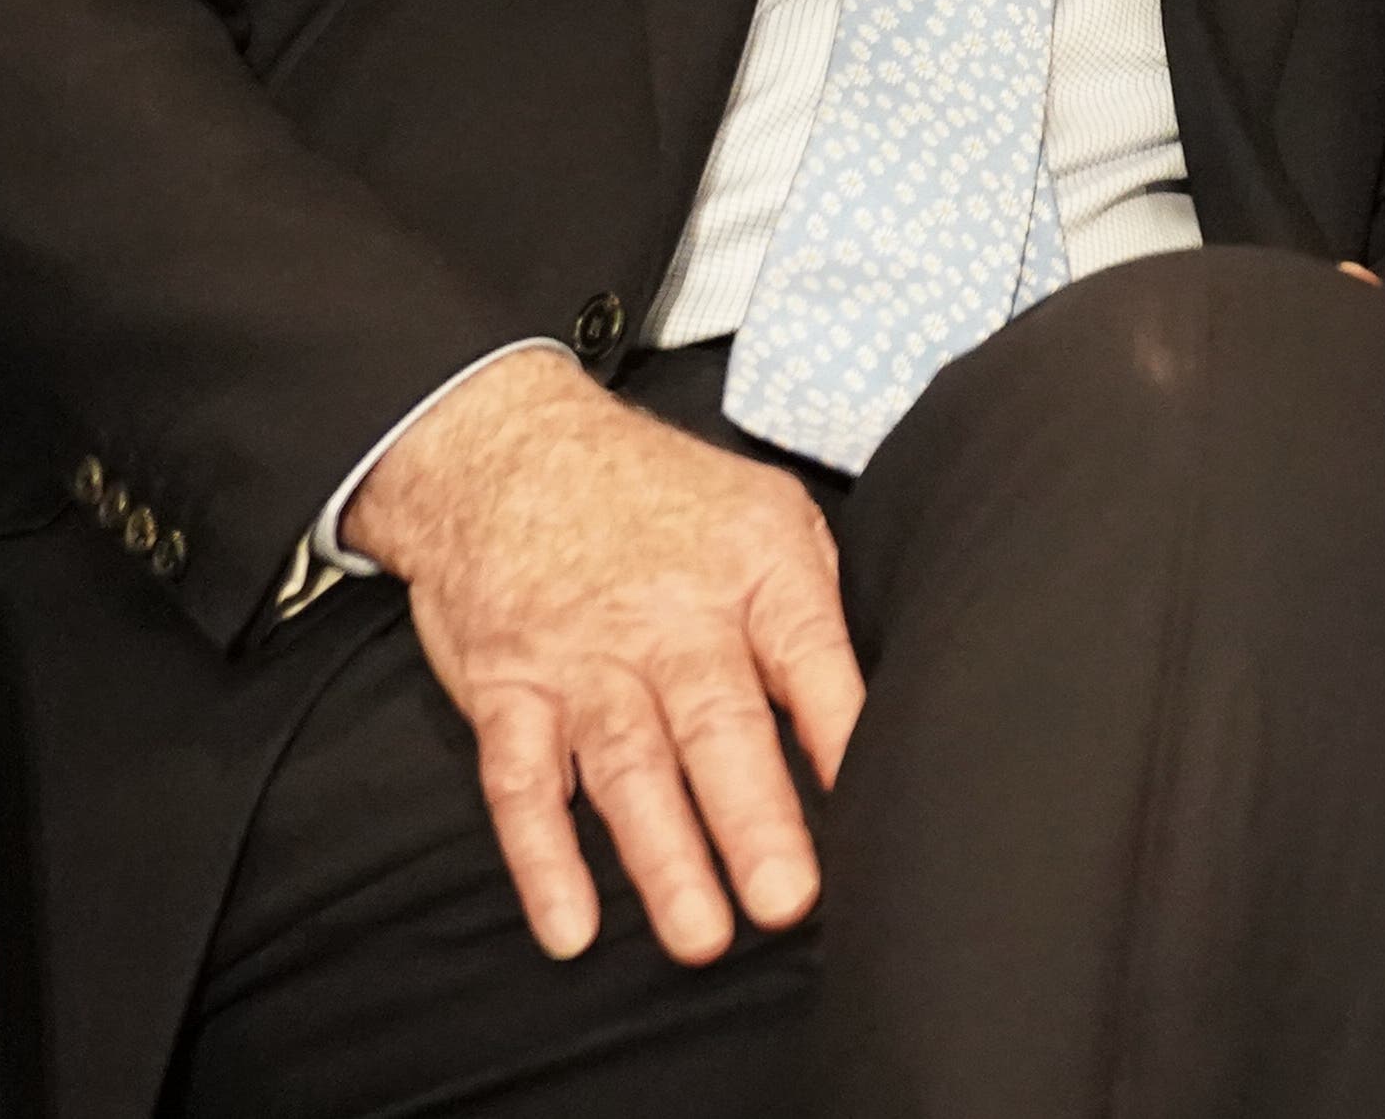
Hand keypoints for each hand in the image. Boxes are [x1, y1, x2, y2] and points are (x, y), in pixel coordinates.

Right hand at [343, 348, 861, 965]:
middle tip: (789, 899)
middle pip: (717, 726)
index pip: (809, 654)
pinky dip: (542, 859)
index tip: (876, 797)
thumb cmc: (662, 496)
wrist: (508, 449)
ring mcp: (585, 659)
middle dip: (754, 818)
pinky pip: (522, 783)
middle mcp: (670, 619)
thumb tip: (869, 708)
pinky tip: (570, 925)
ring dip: (664, 858)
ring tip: (703, 936)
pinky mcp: (509, 689)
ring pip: (627, 768)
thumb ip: (815, 605)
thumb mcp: (765, 511)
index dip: (842, 726)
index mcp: (754, 570)